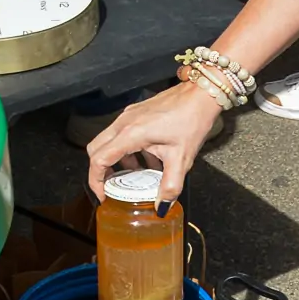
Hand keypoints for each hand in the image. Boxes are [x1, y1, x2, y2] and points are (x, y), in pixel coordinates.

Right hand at [85, 81, 223, 201]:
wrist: (201, 94)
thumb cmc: (192, 118)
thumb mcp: (181, 158)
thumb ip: (170, 186)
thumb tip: (161, 205)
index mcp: (130, 133)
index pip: (99, 159)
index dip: (96, 181)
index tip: (103, 195)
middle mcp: (124, 122)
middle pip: (96, 149)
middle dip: (100, 171)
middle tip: (111, 187)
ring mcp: (129, 116)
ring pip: (108, 141)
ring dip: (116, 161)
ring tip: (134, 177)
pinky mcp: (136, 113)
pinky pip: (122, 134)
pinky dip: (128, 150)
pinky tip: (148, 160)